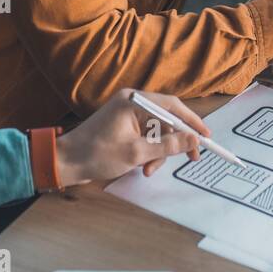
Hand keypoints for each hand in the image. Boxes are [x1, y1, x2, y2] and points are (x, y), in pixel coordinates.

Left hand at [55, 89, 207, 185]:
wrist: (66, 162)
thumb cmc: (96, 154)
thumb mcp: (136, 153)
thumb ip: (167, 146)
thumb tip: (193, 140)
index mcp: (133, 101)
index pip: (172, 106)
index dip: (192, 121)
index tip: (206, 137)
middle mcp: (132, 104)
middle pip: (166, 120)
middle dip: (175, 142)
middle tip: (190, 158)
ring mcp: (127, 116)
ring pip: (158, 133)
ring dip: (159, 153)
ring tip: (148, 170)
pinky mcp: (124, 128)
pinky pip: (146, 138)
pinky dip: (149, 153)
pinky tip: (142, 167)